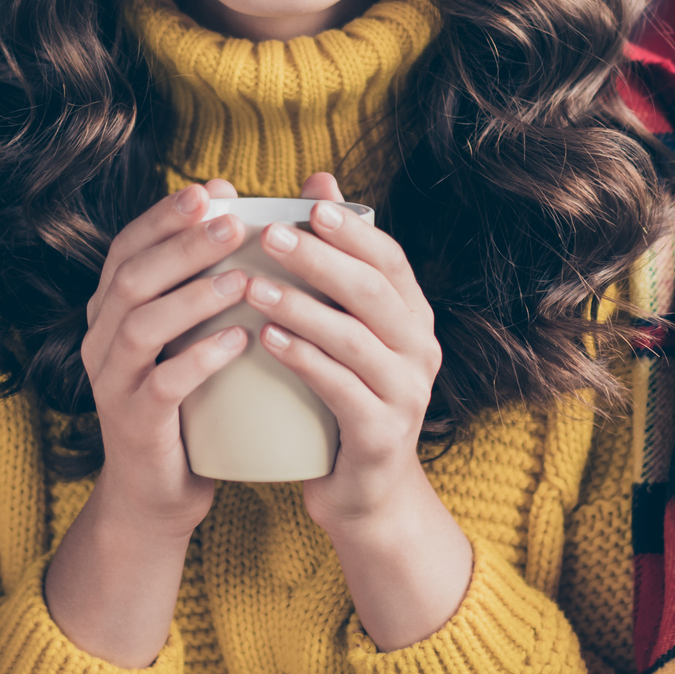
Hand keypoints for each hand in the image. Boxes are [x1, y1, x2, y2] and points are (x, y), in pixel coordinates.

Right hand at [79, 177, 255, 541]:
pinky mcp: (134, 423)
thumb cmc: (187, 400)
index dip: (165, 215)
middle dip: (183, 244)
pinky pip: (162, 385)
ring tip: (244, 278)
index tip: (212, 191)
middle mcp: (101, 339)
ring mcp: (112, 382)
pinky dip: (200, 359)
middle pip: (132, 277)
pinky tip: (240, 340)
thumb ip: (203, 279)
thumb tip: (239, 207)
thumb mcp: (188, 334)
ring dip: (193, 296)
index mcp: (111, 310)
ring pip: (140, 326)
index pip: (128, 246)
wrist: (159, 493)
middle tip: (233, 221)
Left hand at [243, 171, 445, 535]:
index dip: (353, 231)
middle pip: (373, 292)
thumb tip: (317, 179)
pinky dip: (305, 360)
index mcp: (412, 317)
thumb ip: (335, 260)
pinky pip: (342, 389)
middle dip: (322, 260)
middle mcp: (419, 350)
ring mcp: (406, 394)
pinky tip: (267, 340)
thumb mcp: (345, 326)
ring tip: (254, 286)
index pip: (389, 260)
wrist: (364, 494)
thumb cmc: (344, 396)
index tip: (309, 205)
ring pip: (355, 339)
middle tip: (271, 236)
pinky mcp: (382, 434)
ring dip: (302, 308)